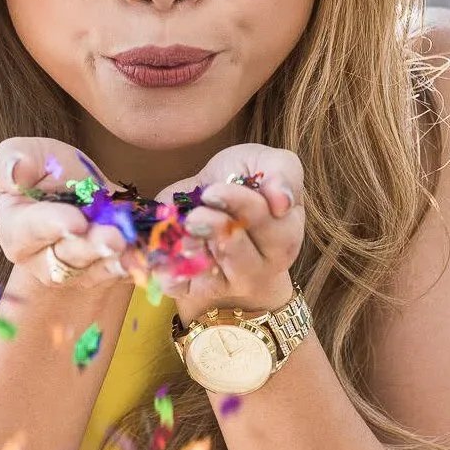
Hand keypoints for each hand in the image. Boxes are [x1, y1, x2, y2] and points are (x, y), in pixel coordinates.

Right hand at [0, 138, 132, 292]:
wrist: (88, 194)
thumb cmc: (53, 173)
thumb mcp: (34, 155)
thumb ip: (15, 158)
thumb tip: (14, 171)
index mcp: (16, 229)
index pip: (29, 232)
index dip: (52, 226)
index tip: (76, 221)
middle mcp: (40, 260)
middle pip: (64, 259)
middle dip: (90, 248)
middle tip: (114, 238)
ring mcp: (73, 274)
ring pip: (91, 273)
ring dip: (113, 261)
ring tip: (130, 245)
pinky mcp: (104, 277)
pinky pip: (120, 277)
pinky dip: (134, 267)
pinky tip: (145, 257)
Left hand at [153, 144, 303, 325]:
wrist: (210, 194)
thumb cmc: (245, 178)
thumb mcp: (267, 161)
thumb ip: (283, 172)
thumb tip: (281, 199)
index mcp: (285, 234)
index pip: (271, 228)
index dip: (240, 206)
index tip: (214, 190)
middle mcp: (263, 265)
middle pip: (240, 254)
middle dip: (213, 229)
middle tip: (195, 212)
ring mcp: (231, 281)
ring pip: (213, 275)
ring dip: (192, 248)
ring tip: (183, 226)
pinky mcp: (199, 288)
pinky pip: (183, 287)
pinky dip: (168, 271)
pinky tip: (163, 254)